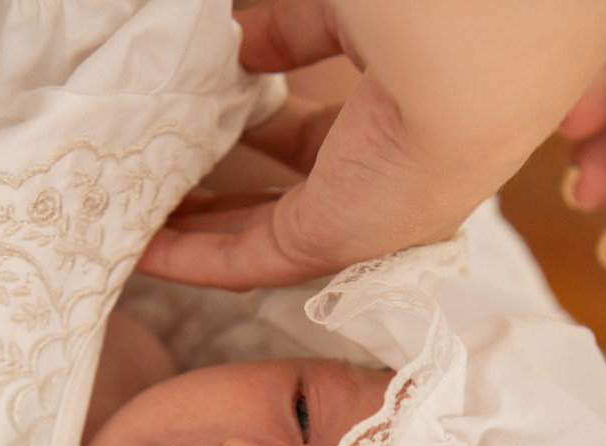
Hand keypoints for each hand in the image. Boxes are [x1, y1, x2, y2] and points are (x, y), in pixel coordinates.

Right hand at [139, 0, 605, 288]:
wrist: (469, 58)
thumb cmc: (428, 21)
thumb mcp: (344, 14)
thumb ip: (291, 31)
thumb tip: (239, 46)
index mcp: (399, 124)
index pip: (320, 139)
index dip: (259, 129)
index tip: (208, 117)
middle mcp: (380, 184)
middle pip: (284, 196)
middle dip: (218, 190)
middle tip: (159, 178)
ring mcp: (354, 220)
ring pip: (258, 234)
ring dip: (195, 230)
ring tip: (136, 217)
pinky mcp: (326, 244)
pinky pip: (244, 260)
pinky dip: (189, 257)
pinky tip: (140, 247)